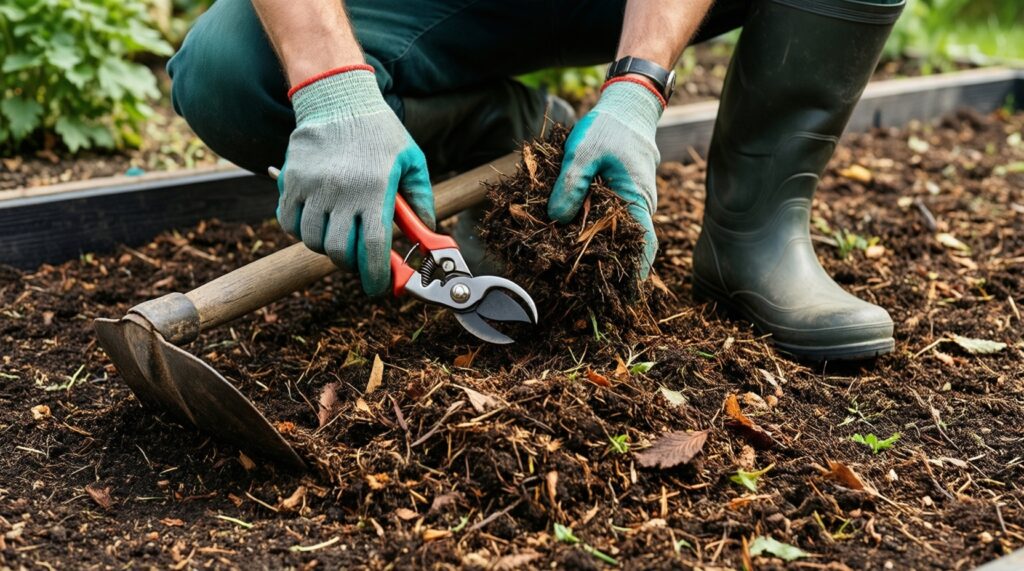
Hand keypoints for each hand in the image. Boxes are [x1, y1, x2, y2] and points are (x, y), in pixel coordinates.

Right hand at [277, 66, 434, 295]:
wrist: (337, 97)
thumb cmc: (379, 131)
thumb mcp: (411, 160)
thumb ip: (421, 199)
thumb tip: (427, 233)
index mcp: (374, 190)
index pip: (372, 248)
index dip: (375, 276)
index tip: (379, 286)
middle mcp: (340, 191)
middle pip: (338, 251)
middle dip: (351, 265)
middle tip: (360, 260)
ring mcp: (311, 186)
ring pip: (311, 240)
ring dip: (326, 247)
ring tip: (339, 236)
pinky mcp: (290, 180)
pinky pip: (288, 222)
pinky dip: (301, 230)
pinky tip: (317, 221)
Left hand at [547, 80, 662, 278]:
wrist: (627, 106)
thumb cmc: (609, 126)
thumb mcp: (583, 152)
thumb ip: (570, 184)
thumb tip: (557, 219)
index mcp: (637, 198)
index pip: (644, 244)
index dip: (637, 271)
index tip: (626, 294)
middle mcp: (639, 204)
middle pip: (630, 244)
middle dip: (613, 266)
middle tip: (588, 289)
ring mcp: (633, 200)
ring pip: (619, 233)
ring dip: (602, 250)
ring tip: (576, 272)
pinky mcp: (623, 194)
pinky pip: (612, 219)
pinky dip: (597, 232)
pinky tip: (575, 239)